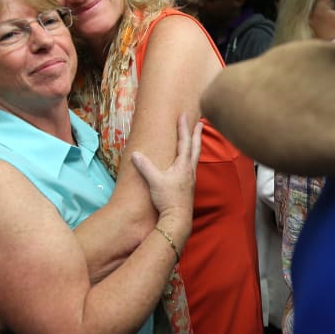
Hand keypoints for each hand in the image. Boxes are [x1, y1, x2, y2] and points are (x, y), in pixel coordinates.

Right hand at [130, 115, 201, 236]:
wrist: (178, 218)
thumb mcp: (154, 181)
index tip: (183, 115)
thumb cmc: (168, 199)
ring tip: (196, 139)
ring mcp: (191, 178)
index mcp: (183, 165)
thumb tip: (135, 154)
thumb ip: (145, 167)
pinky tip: (187, 162)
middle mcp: (190, 170)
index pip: (184, 141)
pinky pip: (192, 166)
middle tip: (200, 122)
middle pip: (195, 147)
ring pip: (195, 157)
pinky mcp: (189, 186)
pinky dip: (192, 158)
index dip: (183, 127)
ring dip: (196, 145)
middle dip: (196, 134)